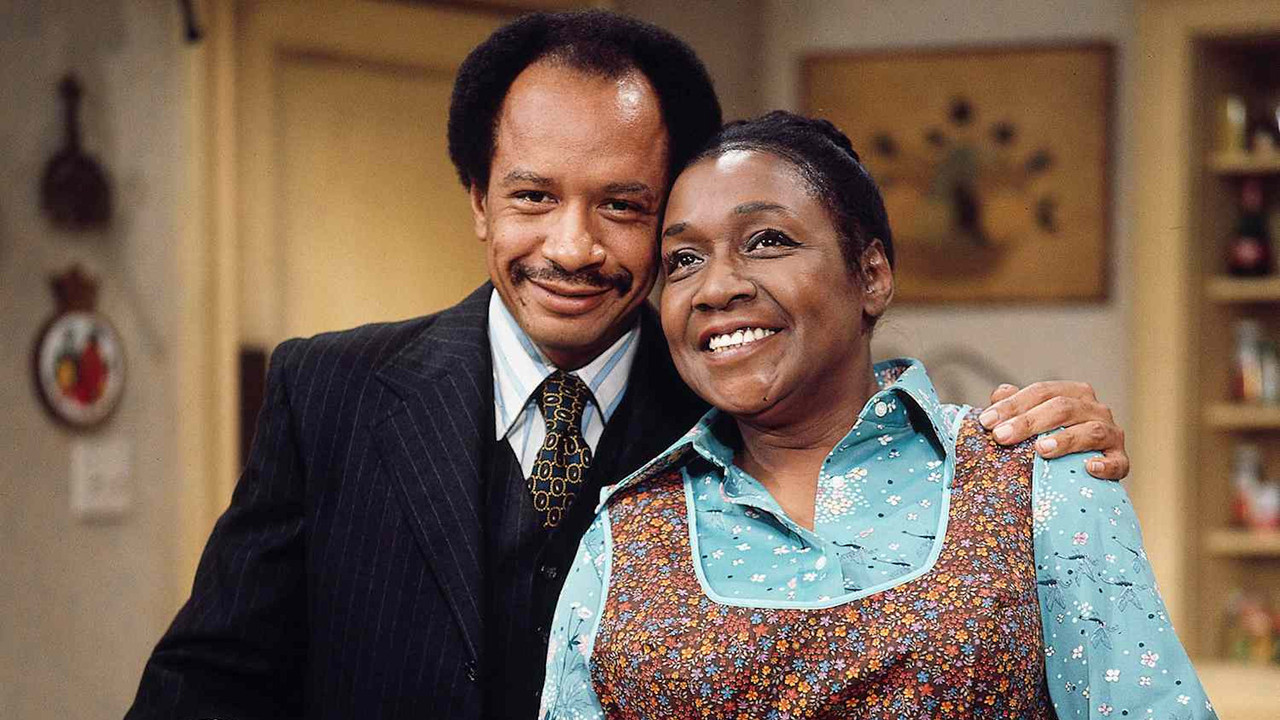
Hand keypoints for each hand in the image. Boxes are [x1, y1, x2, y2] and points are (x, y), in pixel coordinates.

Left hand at [978, 381, 1128, 479]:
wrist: (1086, 469)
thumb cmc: (1052, 438)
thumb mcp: (1032, 420)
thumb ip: (1016, 406)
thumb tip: (1000, 394)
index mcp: (1072, 393)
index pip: (1040, 392)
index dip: (1012, 405)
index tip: (986, 422)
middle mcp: (1095, 409)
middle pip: (1062, 408)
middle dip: (1028, 422)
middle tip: (1001, 437)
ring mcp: (1111, 434)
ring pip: (1091, 431)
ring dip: (1066, 439)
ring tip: (1040, 449)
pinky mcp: (1121, 460)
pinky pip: (1118, 462)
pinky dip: (1105, 465)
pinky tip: (1088, 468)